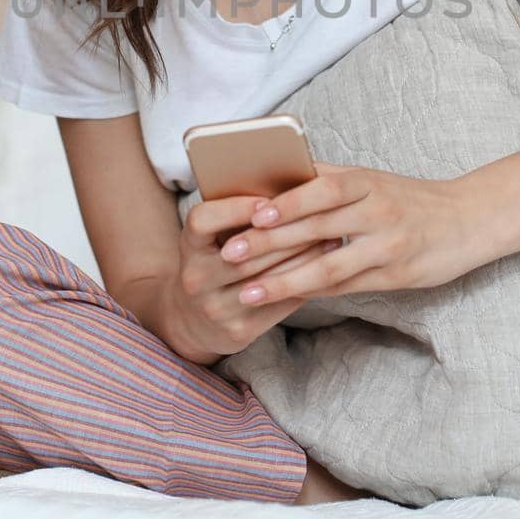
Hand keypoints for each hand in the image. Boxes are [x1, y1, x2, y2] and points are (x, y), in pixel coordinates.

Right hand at [159, 192, 344, 365]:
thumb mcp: (211, 240)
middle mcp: (196, 278)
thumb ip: (236, 218)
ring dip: (304, 257)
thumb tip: (288, 187)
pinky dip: (304, 284)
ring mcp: (215, 308)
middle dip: (288, 231)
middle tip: (322, 215)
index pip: (203, 220)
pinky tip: (323, 269)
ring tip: (331, 239)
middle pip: (246, 251)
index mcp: (188, 246)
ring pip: (267, 278)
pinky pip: (278, 304)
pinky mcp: (237, 331)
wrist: (192, 321)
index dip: (235, 208)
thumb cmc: (214, 264)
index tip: (268, 202)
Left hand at [218, 162, 477, 306]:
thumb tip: (276, 179)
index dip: (287, 202)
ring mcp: (387, 246)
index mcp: (368, 182)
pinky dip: (312, 291)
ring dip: (284, 281)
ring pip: (329, 265)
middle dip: (270, 242)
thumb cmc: (409, 198)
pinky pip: (345, 286)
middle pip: (317, 227)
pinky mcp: (394, 276)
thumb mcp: (372, 179)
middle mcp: (378, 211)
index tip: (251, 213)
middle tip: (230, 253)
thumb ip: (328, 179)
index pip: (323, 188)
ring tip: (248, 292)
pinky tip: (283, 299)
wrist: (468, 220)